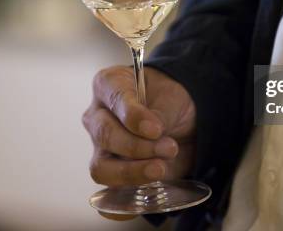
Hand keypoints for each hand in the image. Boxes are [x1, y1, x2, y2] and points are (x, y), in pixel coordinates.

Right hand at [83, 66, 196, 219]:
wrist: (183, 118)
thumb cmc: (171, 98)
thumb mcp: (173, 96)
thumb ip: (160, 112)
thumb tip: (152, 133)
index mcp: (109, 85)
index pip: (114, 98)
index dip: (133, 116)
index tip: (155, 129)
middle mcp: (98, 116)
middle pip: (105, 135)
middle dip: (139, 146)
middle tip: (168, 147)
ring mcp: (102, 147)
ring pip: (102, 167)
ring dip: (133, 172)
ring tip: (161, 168)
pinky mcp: (113, 172)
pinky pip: (109, 191)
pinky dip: (125, 198)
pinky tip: (145, 196)